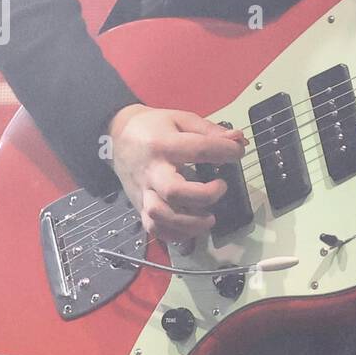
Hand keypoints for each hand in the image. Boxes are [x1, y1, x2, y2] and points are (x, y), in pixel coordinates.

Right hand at [107, 104, 245, 246]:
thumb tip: (237, 140)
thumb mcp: (181, 119)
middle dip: (203, 195)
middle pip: (174, 191)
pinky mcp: (139, 206)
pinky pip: (153, 229)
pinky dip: (173, 235)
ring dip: (189, 223)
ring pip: (161, 216)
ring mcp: (144, 192)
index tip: (238, 152)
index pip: (197, 150)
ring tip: (209, 219)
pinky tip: (191, 230)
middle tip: (221, 188)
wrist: (117, 136)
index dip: (224, 151)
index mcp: (163, 144)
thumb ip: (209, 130)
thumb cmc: (153, 127)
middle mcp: (152, 171)